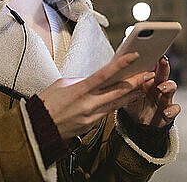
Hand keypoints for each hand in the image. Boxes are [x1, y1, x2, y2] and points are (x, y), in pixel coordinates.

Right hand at [38, 52, 154, 140]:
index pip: (104, 75)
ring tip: (144, 86)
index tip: (133, 57)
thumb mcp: (61, 85)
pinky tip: (126, 99)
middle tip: (149, 74)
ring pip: (117, 104)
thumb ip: (80, 80)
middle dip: (136, 82)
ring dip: (132, 94)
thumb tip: (93, 80)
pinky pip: (107, 113)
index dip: (120, 65)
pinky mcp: (91, 126)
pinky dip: (118, 105)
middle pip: (117, 92)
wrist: (38, 129)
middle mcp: (88, 104)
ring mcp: (91, 117)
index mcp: (79, 90)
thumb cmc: (47, 104)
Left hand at [122, 56, 180, 127]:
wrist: (138, 125)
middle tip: (162, 61)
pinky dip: (172, 110)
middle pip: (164, 74)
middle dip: (164, 67)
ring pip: (172, 88)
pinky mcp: (168, 112)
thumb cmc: (133, 104)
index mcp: (148, 80)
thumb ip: (125, 81)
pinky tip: (165, 112)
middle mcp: (158, 87)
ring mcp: (164, 98)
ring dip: (168, 86)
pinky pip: (174, 109)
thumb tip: (114, 67)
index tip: (155, 52)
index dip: (155, 59)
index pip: (153, 67)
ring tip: (161, 88)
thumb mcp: (127, 92)